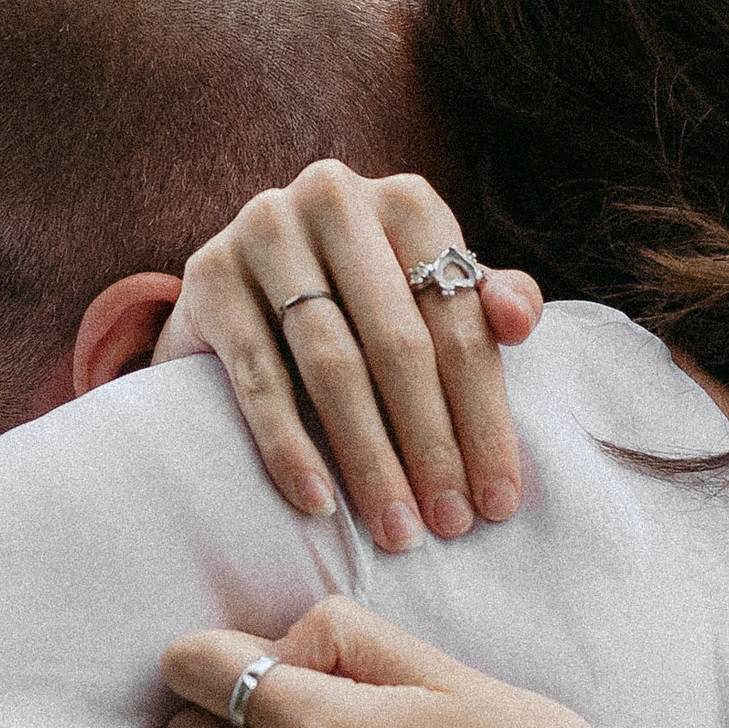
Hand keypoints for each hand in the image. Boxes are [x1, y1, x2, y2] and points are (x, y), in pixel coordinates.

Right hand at [152, 161, 543, 549]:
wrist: (241, 294)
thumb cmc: (362, 304)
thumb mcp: (431, 297)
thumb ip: (485, 305)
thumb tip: (520, 321)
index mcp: (406, 201)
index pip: (458, 320)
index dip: (485, 416)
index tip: (499, 501)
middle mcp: (333, 198)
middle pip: (398, 342)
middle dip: (431, 445)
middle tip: (450, 525)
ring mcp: (263, 231)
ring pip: (331, 364)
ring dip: (369, 458)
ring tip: (396, 530)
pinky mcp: (208, 277)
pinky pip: (257, 377)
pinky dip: (290, 446)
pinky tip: (319, 503)